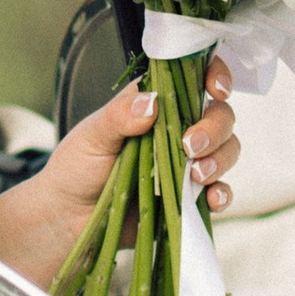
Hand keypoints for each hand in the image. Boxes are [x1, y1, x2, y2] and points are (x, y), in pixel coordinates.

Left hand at [0, 56, 238, 285]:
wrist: (68, 219)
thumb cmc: (76, 168)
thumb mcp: (92, 135)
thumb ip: (119, 116)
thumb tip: (151, 102)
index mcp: (155, 103)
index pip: (195, 79)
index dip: (214, 76)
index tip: (216, 89)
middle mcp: (177, 128)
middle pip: (219, 115)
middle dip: (214, 127)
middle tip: (190, 145)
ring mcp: (187, 163)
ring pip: (226, 150)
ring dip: (220, 159)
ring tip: (195, 174)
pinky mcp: (190, 197)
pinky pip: (220, 191)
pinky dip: (222, 194)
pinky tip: (211, 199)